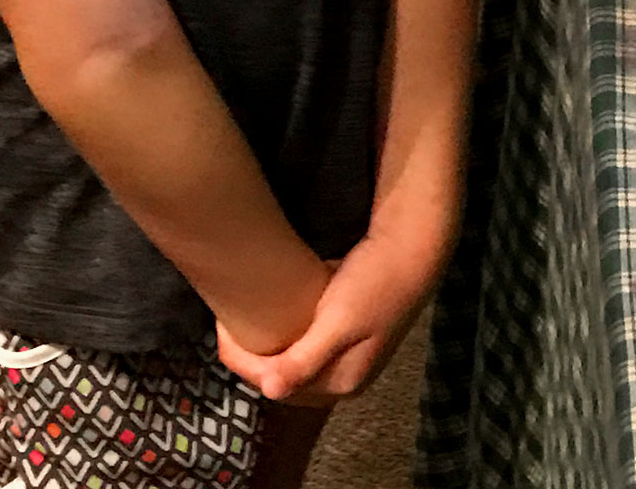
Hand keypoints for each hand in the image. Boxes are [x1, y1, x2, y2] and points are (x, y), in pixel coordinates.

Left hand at [214, 232, 437, 406]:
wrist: (415, 245)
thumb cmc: (377, 281)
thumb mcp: (341, 318)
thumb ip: (306, 357)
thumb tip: (269, 390)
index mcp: (341, 381)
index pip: (277, 382)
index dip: (243, 361)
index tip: (220, 326)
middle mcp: (344, 376)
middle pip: (285, 376)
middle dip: (252, 357)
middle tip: (227, 323)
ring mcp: (348, 354)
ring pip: (294, 360)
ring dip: (269, 346)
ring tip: (243, 319)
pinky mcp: (349, 331)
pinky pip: (306, 342)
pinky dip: (287, 333)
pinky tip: (276, 313)